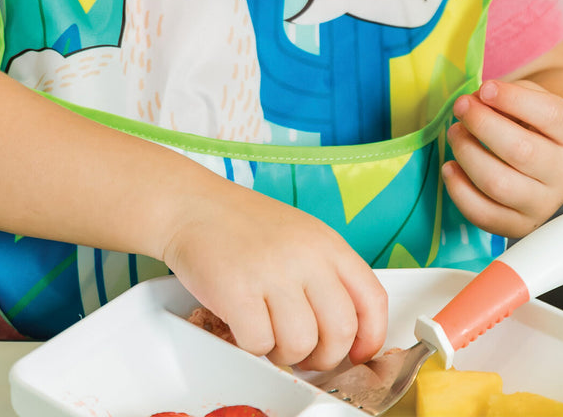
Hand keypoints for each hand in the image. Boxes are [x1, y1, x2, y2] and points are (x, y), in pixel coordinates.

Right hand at [161, 181, 387, 370]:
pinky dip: (252, 345)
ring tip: (268, 331)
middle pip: (340, 332)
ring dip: (284, 352)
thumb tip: (345, 334)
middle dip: (323, 356)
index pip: (371, 299)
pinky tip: (243, 323)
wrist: (191, 206)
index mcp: (326, 242)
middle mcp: (305, 255)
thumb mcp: (298, 236)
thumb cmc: (241, 225)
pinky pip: (260, 344)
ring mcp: (272, 273)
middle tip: (304, 353)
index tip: (358, 354)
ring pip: (301, 345)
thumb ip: (325, 275)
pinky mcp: (238, 292)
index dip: (370, 338)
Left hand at [442, 78, 562, 238]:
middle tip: (461, 107)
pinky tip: (450, 167)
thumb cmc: (535, 124)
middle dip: (482, 124)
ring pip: (499, 184)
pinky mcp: (519, 224)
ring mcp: (544, 204)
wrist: (550, 160)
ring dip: (467, 153)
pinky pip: (484, 214)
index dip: (513, 99)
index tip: (485, 89)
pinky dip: (459, 190)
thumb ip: (509, 94)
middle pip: (521, 152)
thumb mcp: (533, 99)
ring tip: (456, 132)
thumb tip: (477, 101)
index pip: (551, 115)